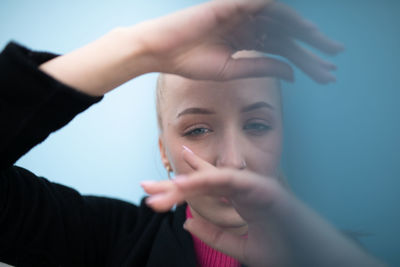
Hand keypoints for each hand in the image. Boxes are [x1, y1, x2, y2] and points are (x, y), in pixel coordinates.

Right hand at [132, 0, 343, 82]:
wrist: (161, 51)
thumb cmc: (190, 62)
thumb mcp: (233, 70)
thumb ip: (263, 66)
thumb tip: (293, 74)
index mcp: (246, 39)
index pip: (281, 48)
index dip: (304, 60)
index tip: (325, 74)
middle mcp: (248, 23)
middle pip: (286, 33)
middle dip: (312, 46)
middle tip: (336, 56)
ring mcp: (242, 12)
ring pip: (281, 19)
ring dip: (304, 31)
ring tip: (324, 45)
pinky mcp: (234, 3)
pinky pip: (265, 4)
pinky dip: (285, 13)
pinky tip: (306, 28)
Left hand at [142, 147, 294, 266]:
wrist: (316, 257)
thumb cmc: (285, 250)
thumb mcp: (241, 248)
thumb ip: (215, 234)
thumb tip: (187, 221)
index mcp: (237, 200)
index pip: (203, 192)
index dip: (177, 191)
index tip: (153, 195)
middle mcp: (243, 190)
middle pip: (202, 183)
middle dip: (173, 185)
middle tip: (145, 186)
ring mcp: (253, 187)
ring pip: (213, 179)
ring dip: (186, 182)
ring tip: (159, 187)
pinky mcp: (263, 189)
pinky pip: (231, 182)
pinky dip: (208, 180)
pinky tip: (185, 184)